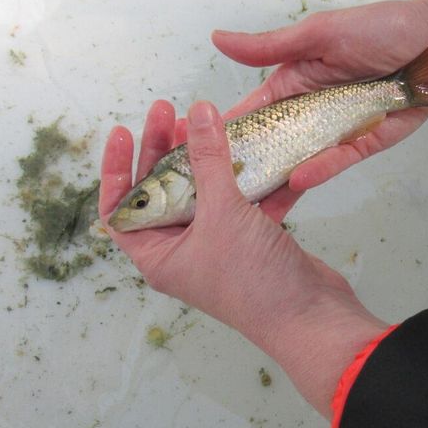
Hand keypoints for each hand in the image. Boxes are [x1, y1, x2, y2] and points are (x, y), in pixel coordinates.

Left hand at [99, 100, 387, 415]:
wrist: (310, 315)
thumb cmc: (252, 279)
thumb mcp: (222, 213)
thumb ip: (209, 159)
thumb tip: (198, 111)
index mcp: (158, 254)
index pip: (120, 208)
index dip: (117, 168)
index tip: (124, 130)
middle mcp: (183, 249)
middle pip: (162, 191)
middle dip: (164, 150)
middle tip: (169, 112)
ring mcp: (218, 243)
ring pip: (204, 191)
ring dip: (206, 157)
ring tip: (206, 120)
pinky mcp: (251, 238)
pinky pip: (241, 198)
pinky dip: (247, 174)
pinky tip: (251, 145)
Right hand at [214, 0, 427, 193]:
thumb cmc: (379, 29)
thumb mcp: (318, 33)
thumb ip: (270, 46)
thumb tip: (219, 39)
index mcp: (291, 87)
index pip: (250, 116)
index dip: (225, 135)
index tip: (193, 154)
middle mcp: (308, 115)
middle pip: (272, 148)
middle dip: (248, 170)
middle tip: (218, 195)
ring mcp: (334, 134)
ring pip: (300, 164)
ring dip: (279, 185)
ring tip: (254, 208)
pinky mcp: (361, 146)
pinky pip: (336, 162)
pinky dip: (318, 171)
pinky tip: (297, 181)